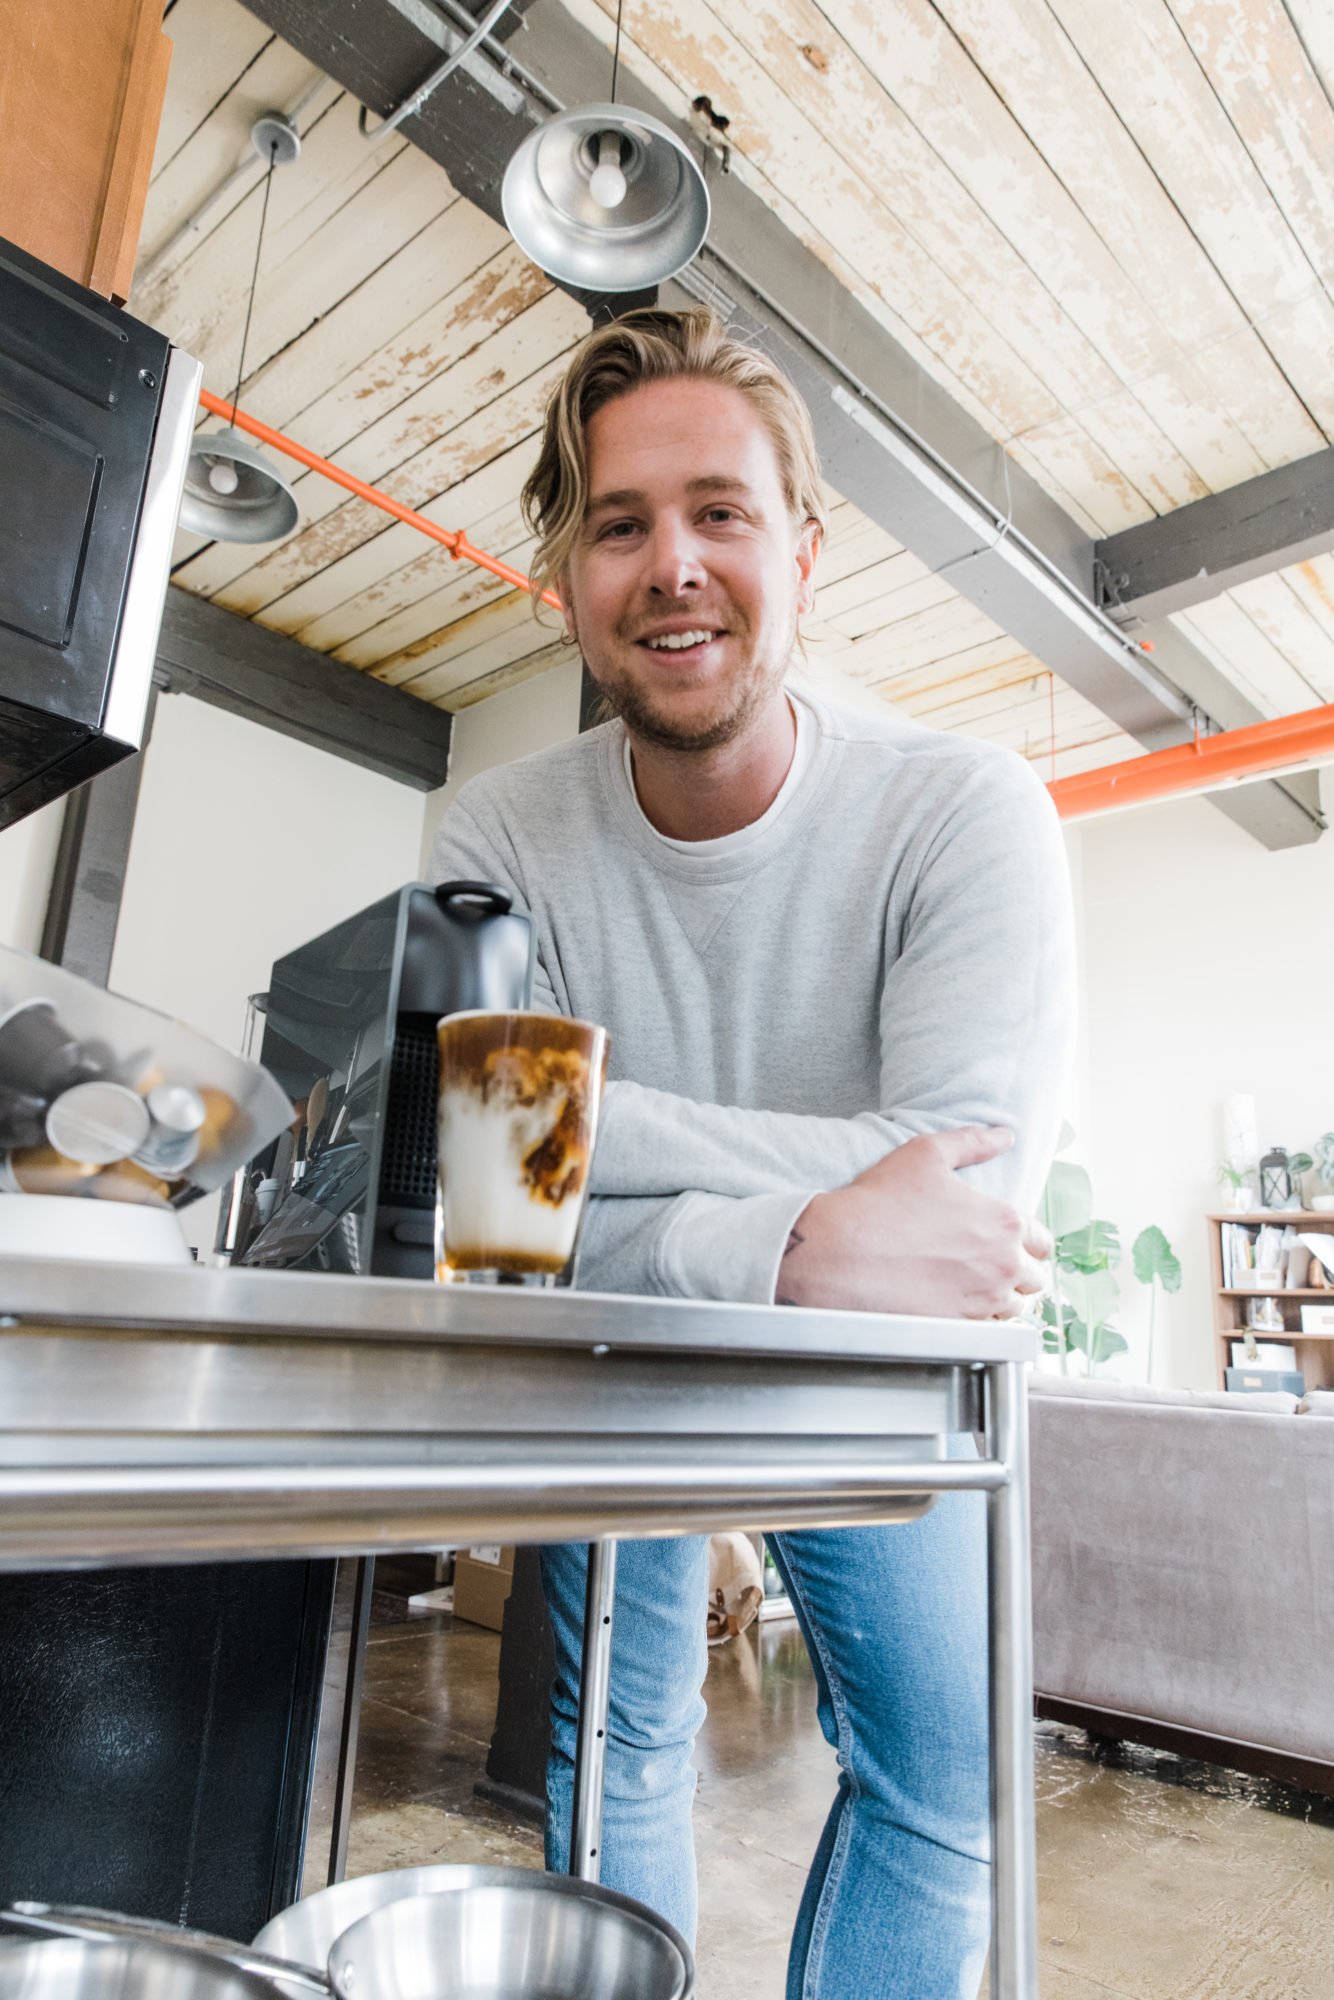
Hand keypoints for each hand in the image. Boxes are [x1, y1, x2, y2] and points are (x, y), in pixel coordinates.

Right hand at [775, 1125, 1050, 1318]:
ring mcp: (982, 1300)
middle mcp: (1002, 1264)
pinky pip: (988, 1330)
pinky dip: (979, 1320)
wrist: (840, 1252)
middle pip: (1035, 1279)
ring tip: (975, 1287)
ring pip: (1015, 1309)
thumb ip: (972, 1142)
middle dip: (1019, 1272)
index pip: (1042, 1241)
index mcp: (1003, 1221)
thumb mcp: (925, 1154)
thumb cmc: (879, 1202)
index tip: (1009, 1242)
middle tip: (990, 1266)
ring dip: (1002, 1299)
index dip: (1028, 1241)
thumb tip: (1003, 1136)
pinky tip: (957, 1306)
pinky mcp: (960, 1328)